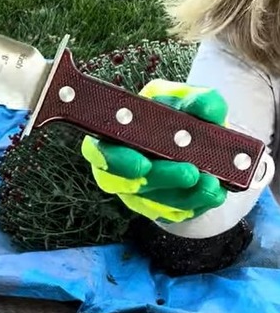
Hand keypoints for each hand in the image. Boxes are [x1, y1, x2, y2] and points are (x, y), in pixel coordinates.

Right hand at [80, 79, 228, 222]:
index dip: (112, 160)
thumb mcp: (185, 99)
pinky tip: (213, 192)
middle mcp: (118, 167)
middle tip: (189, 173)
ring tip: (211, 183)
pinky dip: (196, 204)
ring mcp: (136, 192)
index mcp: (114, 135)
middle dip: (159, 179)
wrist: (199, 138)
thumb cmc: (179, 114)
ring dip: (183, 196)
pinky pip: (173, 214)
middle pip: (124, 183)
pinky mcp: (158, 208)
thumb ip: (195, 99)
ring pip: (152, 202)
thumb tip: (203, 107)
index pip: (98, 151)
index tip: (142, 163)